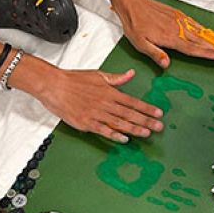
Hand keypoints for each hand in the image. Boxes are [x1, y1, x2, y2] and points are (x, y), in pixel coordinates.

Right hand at [42, 67, 163, 142]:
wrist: (54, 85)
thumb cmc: (74, 79)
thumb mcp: (98, 75)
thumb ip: (116, 78)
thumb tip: (131, 74)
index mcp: (109, 91)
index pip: (133, 101)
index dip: (147, 108)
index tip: (158, 113)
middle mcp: (105, 103)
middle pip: (129, 114)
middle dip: (146, 121)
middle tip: (159, 127)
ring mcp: (96, 114)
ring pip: (119, 123)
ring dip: (134, 129)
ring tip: (147, 133)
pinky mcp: (86, 123)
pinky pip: (103, 130)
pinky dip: (114, 135)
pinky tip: (125, 139)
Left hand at [118, 0, 213, 68]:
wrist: (133, 3)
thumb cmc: (135, 24)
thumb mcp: (140, 43)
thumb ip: (155, 54)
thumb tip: (167, 64)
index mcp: (169, 38)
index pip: (192, 48)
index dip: (207, 53)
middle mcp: (177, 29)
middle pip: (200, 40)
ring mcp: (179, 20)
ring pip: (200, 31)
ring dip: (213, 38)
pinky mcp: (178, 14)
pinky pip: (194, 23)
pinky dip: (204, 28)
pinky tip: (210, 32)